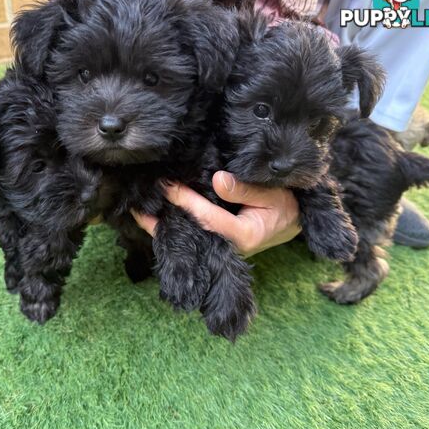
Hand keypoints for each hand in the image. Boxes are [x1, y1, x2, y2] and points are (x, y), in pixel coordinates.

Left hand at [131, 171, 300, 256]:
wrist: (291, 223)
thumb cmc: (285, 206)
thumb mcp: (273, 194)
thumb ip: (246, 188)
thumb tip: (218, 180)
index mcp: (243, 236)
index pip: (208, 218)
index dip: (187, 202)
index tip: (168, 186)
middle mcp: (226, 247)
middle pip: (190, 234)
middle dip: (163, 221)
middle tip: (137, 204)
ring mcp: (219, 248)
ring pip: (187, 238)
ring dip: (162, 225)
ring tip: (136, 211)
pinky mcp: (214, 243)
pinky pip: (191, 235)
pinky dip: (172, 225)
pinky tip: (154, 215)